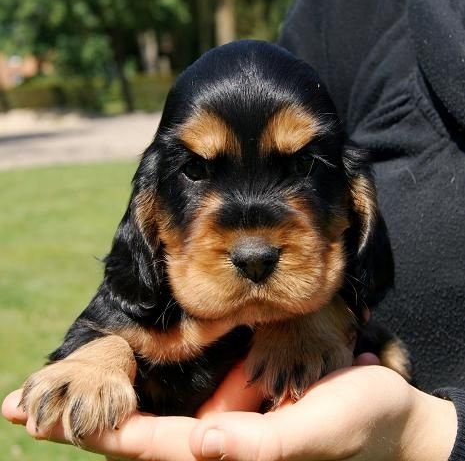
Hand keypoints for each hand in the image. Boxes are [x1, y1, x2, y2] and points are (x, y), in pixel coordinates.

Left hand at [2, 356, 456, 460]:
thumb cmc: (356, 423)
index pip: (149, 448)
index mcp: (227, 453)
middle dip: (83, 423)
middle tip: (24, 406)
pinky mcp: (235, 406)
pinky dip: (141, 397)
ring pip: (151, 422)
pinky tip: (123, 385)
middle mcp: (214, 443)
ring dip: (103, 408)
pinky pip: (178, 406)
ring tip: (56, 395)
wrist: (384, 413)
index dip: (100, 433)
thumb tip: (204, 445)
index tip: (48, 418)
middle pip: (137, 439)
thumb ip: (262, 446)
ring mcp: (222, 425)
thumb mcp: (314, 434)